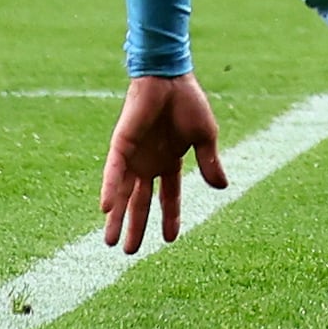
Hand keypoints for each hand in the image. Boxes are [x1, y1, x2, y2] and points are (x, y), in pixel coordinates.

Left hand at [99, 75, 227, 250]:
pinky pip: (114, 172)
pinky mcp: (121, 145)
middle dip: (135, 226)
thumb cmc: (188, 101)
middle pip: (140, 201)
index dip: (169, 217)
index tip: (169, 241)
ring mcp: (134, 155)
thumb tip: (222, 188)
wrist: (169, 76)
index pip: (168, 196)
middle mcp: (149, 162)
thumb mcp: (205, 137)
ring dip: (116, 217)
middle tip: (128, 252)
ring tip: (110, 242)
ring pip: (122, 193)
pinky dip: (109, 189)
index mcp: (169, 160)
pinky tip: (106, 209)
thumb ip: (210, 163)